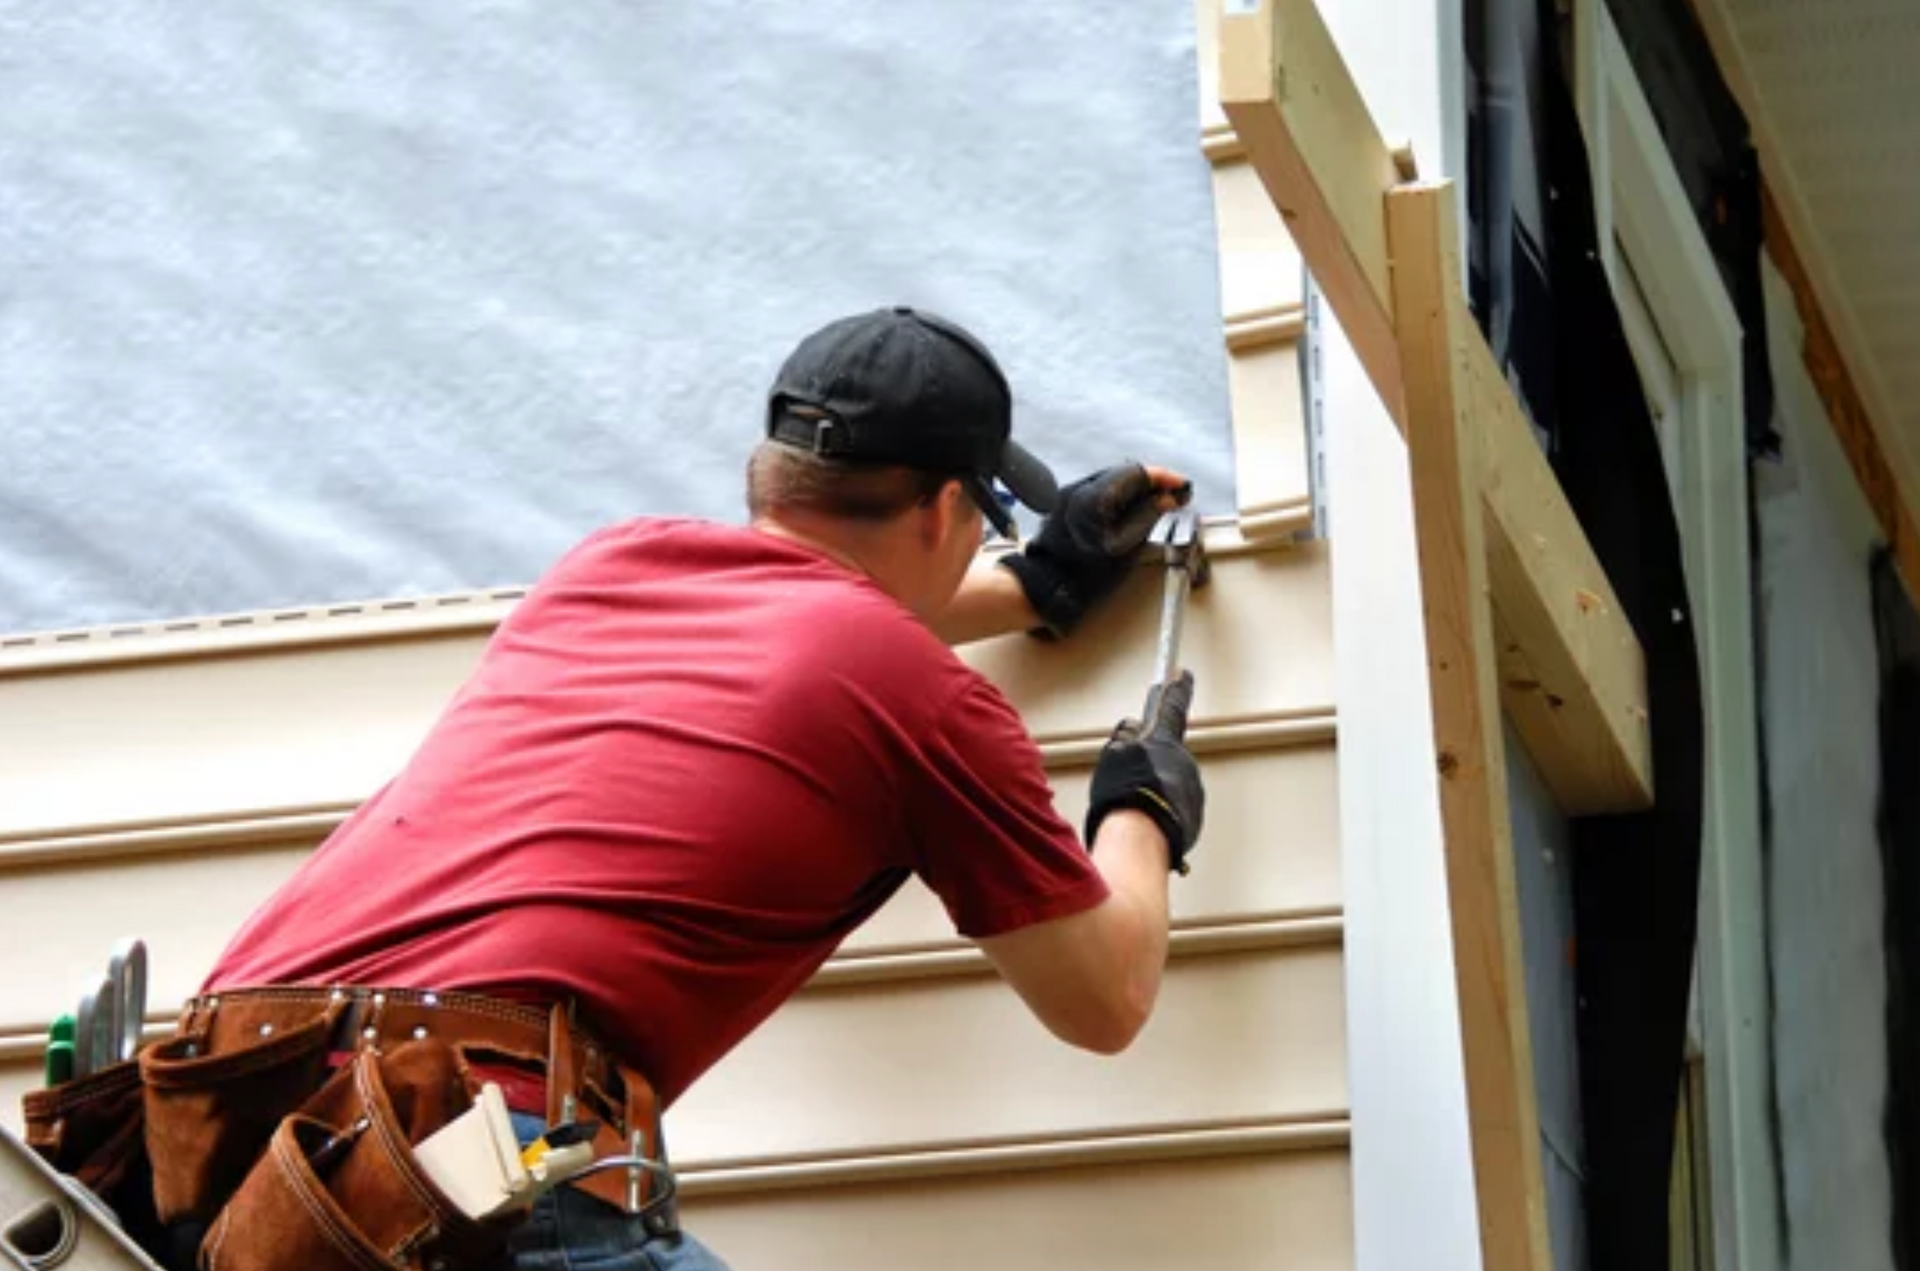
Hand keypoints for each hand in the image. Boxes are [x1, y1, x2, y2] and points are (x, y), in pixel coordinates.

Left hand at [999, 463, 1191, 637]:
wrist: (1048, 587)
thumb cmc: (1083, 576)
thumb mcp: (1125, 547)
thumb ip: (1147, 517)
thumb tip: (1166, 499)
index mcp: (1093, 498)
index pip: (1135, 474)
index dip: (1163, 478)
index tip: (1181, 485)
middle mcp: (1078, 488)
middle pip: (1125, 474)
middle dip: (1153, 483)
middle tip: (1175, 495)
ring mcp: (1069, 493)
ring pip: (1114, 481)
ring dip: (1138, 490)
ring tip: (1159, 504)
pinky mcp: (1067, 502)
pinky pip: (1101, 491)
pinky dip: (1121, 497)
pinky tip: (1136, 508)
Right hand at [1085, 671, 1204, 872]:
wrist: (1140, 839)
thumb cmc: (1125, 798)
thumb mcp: (1114, 756)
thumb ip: (1124, 738)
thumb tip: (1130, 728)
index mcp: (1164, 741)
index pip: (1171, 707)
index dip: (1176, 689)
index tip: (1182, 675)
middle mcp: (1184, 763)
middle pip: (1168, 752)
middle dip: (1152, 759)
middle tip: (1132, 772)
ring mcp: (1191, 791)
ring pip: (1172, 781)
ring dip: (1156, 787)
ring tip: (1133, 801)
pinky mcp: (1192, 816)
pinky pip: (1175, 804)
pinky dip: (1161, 807)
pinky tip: (1144, 817)